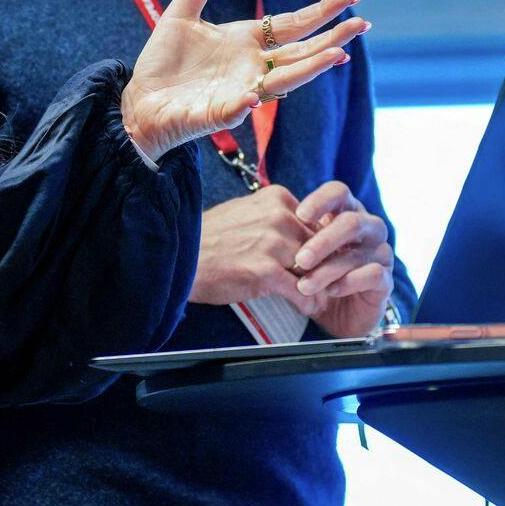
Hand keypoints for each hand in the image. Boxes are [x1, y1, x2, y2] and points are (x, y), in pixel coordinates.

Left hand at [120, 0, 368, 162]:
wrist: (140, 99)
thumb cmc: (163, 63)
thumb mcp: (180, 15)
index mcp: (246, 41)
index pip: (293, 24)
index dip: (321, 12)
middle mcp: (251, 66)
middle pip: (301, 52)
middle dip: (332, 39)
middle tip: (363, 25)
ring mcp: (239, 91)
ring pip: (283, 81)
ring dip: (310, 69)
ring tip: (337, 56)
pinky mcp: (217, 113)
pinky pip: (235, 109)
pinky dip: (246, 102)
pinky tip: (254, 94)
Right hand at [189, 186, 313, 306]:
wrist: (181, 256)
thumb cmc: (210, 238)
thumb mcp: (246, 213)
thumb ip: (275, 218)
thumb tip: (300, 231)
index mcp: (276, 198)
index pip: (314, 222)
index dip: (318, 244)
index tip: (319, 259)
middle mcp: (279, 216)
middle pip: (318, 245)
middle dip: (321, 266)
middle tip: (323, 283)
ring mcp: (273, 243)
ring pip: (314, 269)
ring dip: (317, 287)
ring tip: (317, 297)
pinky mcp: (266, 271)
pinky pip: (301, 291)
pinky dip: (308, 302)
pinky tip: (306, 308)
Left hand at [289, 181, 394, 338]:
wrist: (335, 313)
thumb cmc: (314, 271)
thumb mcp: (301, 252)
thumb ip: (294, 236)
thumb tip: (270, 223)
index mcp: (346, 211)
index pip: (338, 192)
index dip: (321, 200)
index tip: (299, 215)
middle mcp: (367, 228)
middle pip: (351, 222)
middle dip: (323, 241)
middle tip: (301, 259)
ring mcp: (380, 253)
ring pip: (359, 252)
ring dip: (328, 269)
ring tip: (304, 285)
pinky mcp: (386, 280)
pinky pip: (372, 274)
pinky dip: (348, 282)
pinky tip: (331, 291)